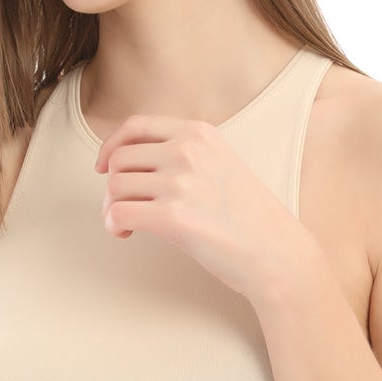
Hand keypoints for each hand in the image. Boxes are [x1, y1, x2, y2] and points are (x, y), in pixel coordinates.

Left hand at [95, 114, 302, 305]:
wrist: (277, 253)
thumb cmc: (251, 218)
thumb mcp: (223, 163)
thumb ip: (186, 154)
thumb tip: (136, 161)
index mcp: (199, 134)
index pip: (136, 127)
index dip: (111, 146)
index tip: (104, 166)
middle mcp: (187, 151)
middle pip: (120, 159)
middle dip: (113, 186)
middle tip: (122, 208)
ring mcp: (180, 183)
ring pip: (115, 187)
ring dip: (112, 209)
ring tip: (127, 226)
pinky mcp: (173, 217)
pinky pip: (118, 213)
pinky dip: (114, 225)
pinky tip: (126, 234)